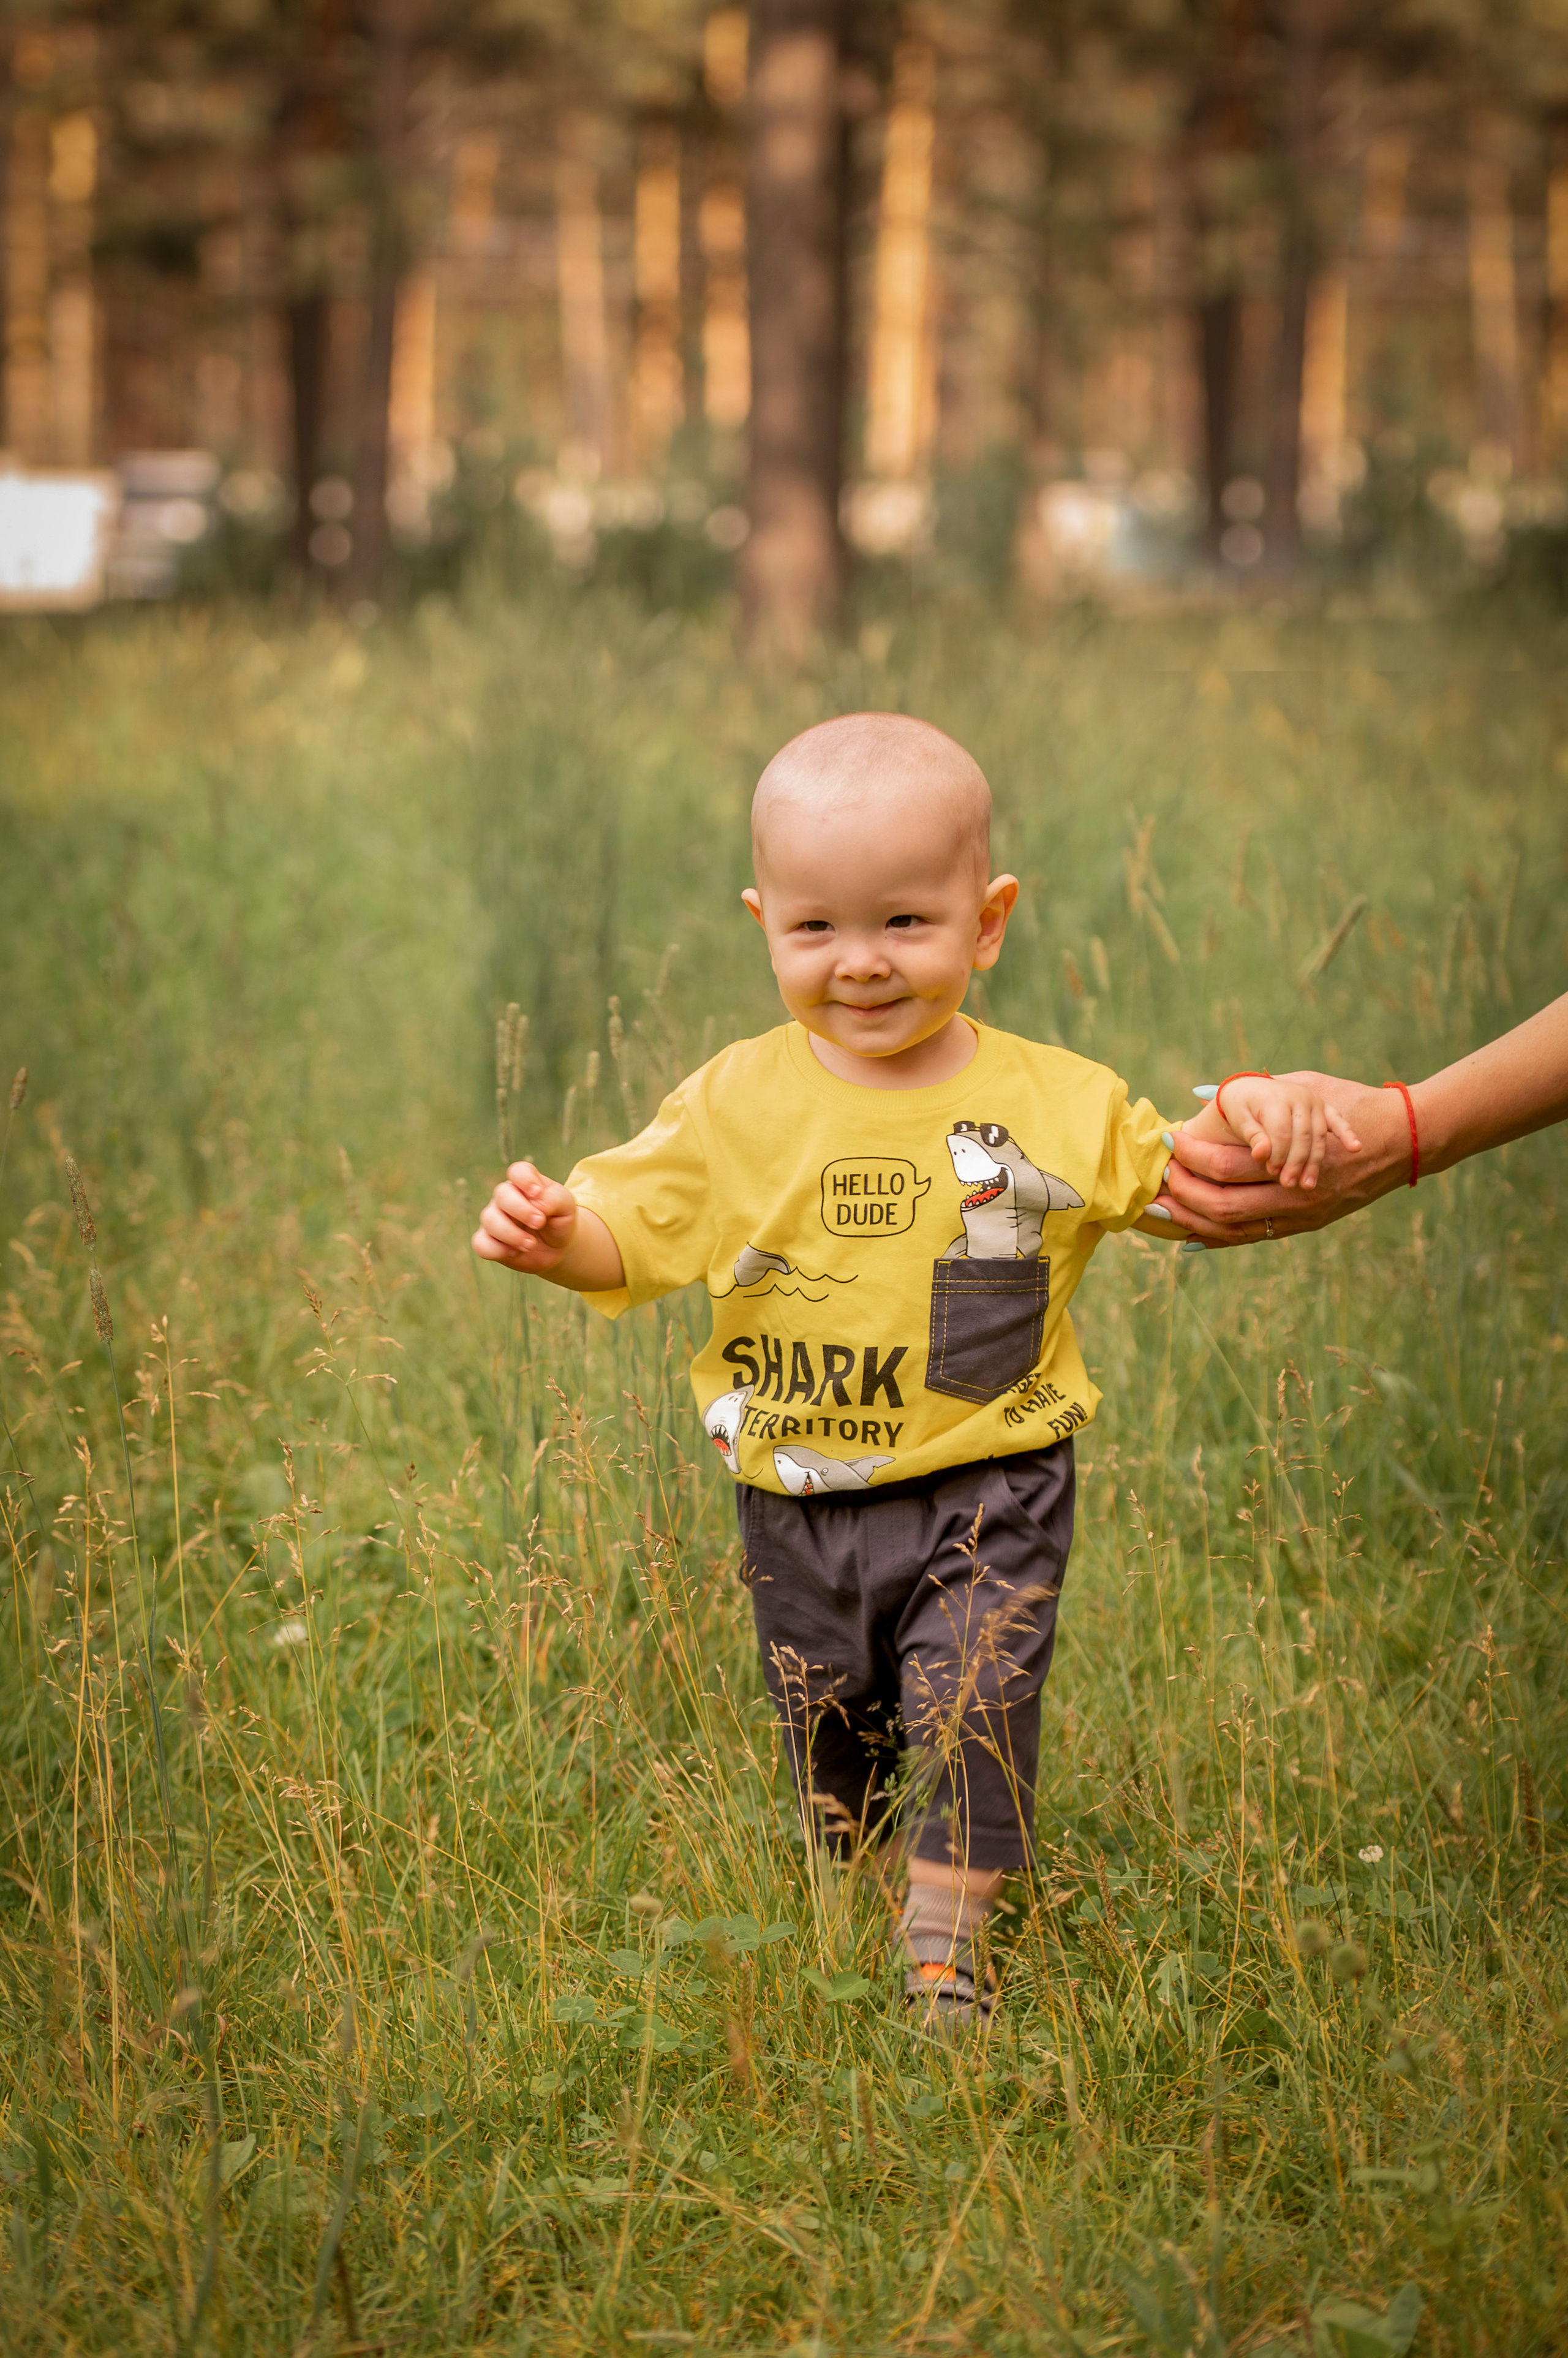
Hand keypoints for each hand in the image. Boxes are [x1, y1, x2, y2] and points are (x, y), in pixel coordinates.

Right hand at [473, 1160, 579, 1272]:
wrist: (557, 1248)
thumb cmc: (559, 1220)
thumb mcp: (566, 1206)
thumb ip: (554, 1199)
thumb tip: (536, 1203)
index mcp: (525, 1184)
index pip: (518, 1172)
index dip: (525, 1180)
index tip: (538, 1193)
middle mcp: (506, 1198)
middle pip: (501, 1194)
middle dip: (521, 1210)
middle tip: (539, 1222)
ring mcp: (495, 1219)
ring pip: (490, 1220)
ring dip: (512, 1234)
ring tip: (530, 1244)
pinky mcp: (489, 1241)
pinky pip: (481, 1243)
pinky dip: (497, 1250)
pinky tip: (514, 1252)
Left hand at [1159, 1073, 1407, 1247]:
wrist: (1403, 1139)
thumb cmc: (1351, 1102)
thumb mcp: (1306, 1087)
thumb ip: (1255, 1091)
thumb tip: (1200, 1093)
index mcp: (1292, 1155)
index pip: (1226, 1164)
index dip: (1190, 1156)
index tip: (1168, 1141)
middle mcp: (1296, 1192)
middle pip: (1223, 1204)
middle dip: (1183, 1193)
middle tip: (1160, 1178)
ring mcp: (1301, 1214)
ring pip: (1234, 1229)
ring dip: (1193, 1221)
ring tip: (1163, 1209)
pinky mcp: (1306, 1225)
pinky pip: (1253, 1238)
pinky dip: (1219, 1238)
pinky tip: (1190, 1235)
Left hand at [1209, 1071, 1361, 1188]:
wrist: (1253, 1087)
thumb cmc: (1242, 1108)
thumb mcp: (1240, 1119)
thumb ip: (1252, 1136)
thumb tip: (1261, 1154)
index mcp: (1276, 1098)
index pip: (1282, 1132)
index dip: (1278, 1154)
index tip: (1272, 1172)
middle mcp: (1299, 1097)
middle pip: (1302, 1135)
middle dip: (1296, 1162)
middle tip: (1290, 1184)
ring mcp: (1315, 1102)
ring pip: (1319, 1136)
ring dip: (1315, 1161)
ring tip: (1308, 1185)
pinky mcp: (1324, 1107)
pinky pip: (1338, 1120)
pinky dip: (1347, 1134)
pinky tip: (1355, 1148)